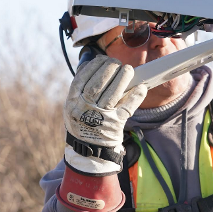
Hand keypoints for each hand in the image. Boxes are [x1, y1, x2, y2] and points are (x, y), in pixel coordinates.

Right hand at [63, 55, 146, 174]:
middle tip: (118, 63)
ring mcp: (100, 118)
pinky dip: (135, 95)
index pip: (83, 78)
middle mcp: (84, 110)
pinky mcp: (115, 125)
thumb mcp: (74, 105)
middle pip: (98, 84)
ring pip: (113, 93)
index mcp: (72, 102)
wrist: (89, 152)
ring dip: (123, 78)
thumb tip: (90, 60)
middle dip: (110, 69)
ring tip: (128, 70)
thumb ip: (80, 85)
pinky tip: (140, 87)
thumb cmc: (83, 123)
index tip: (103, 59)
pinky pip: (128, 107)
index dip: (95, 66)